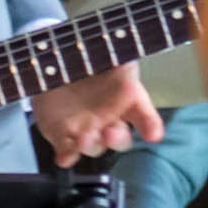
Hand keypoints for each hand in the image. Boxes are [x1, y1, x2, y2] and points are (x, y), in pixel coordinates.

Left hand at [34, 65, 159, 166]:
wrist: (53, 57)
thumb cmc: (88, 54)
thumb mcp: (109, 50)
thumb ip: (121, 57)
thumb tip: (126, 60)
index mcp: (125, 97)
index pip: (144, 115)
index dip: (151, 125)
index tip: (153, 134)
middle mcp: (108, 118)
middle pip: (120, 138)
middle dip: (118, 140)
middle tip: (111, 134)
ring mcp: (85, 128)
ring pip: (94, 145)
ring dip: (91, 146)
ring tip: (84, 138)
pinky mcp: (60, 133)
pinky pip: (65, 149)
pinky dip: (66, 156)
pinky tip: (65, 158)